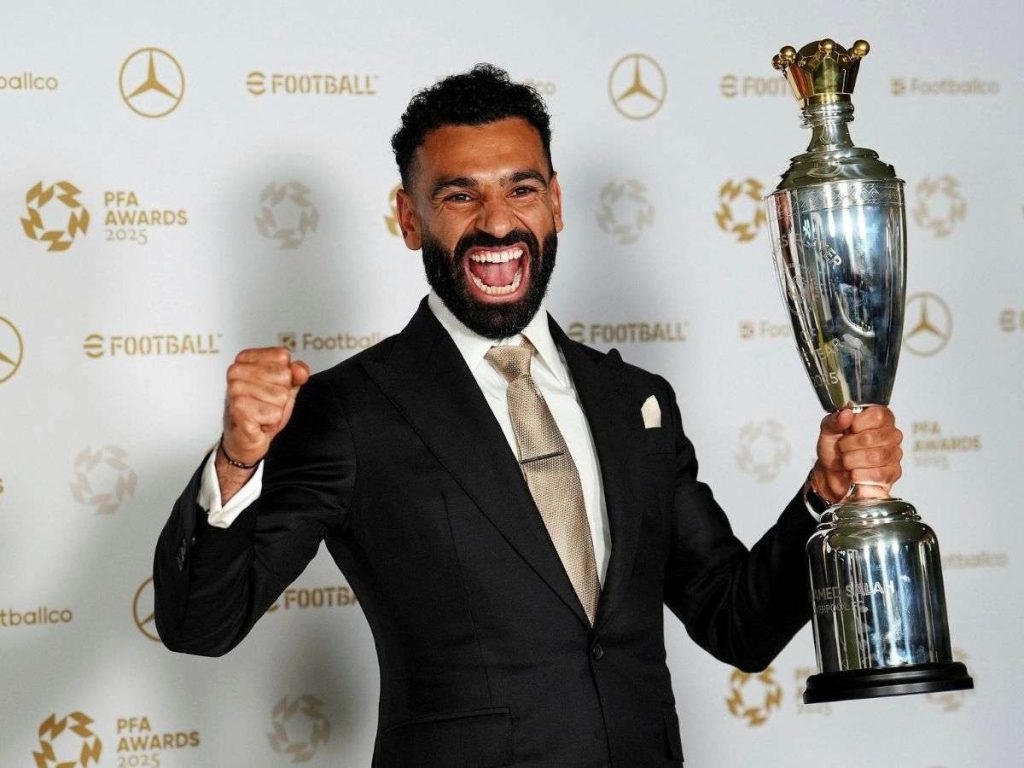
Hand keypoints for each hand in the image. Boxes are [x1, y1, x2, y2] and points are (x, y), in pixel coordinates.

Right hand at [222, 347, 309, 466]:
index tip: (270, 386)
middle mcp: (236, 371)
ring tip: (262, 412)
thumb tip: (300, 370)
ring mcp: (235, 390)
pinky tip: (258, 422)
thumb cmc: (261, 410)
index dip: (285, 376)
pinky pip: (274, 414)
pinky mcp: (239, 410)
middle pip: (284, 376)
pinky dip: (271, 422)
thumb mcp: (284, 387)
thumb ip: (296, 374)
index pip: (282, 357)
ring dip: (276, 409)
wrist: (245, 438)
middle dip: (282, 395)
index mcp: (245, 359)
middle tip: (265, 403)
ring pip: (281, 396)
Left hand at [812, 406, 902, 501]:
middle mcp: (892, 434)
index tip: (848, 430)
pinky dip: (859, 475)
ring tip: (846, 461)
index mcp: (880, 418)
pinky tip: (854, 473)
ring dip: (851, 461)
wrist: (832, 473)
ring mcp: (895, 454)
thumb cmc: (835, 449)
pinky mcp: (894, 473)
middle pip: (870, 438)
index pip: (877, 416)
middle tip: (842, 448)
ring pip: (874, 457)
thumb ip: (835, 421)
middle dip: (847, 446)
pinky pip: (877, 475)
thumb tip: (846, 414)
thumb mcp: (829, 431)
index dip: (857, 424)